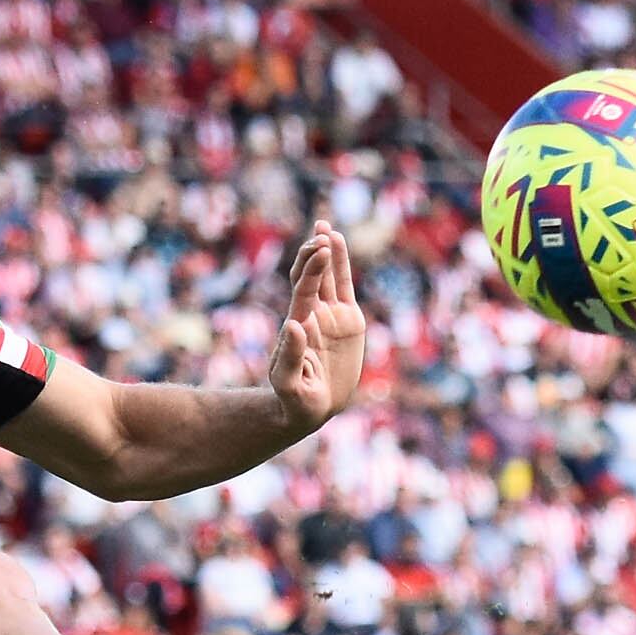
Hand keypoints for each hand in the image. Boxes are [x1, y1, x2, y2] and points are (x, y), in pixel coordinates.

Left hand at [269, 222, 366, 436]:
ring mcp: (330, 316)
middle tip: (321, 232)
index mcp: (299, 325)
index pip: (304, 289)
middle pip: (311, 276)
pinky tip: (337, 242)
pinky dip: (341, 266)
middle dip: (314, 253)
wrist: (310, 408)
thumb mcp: (288, 384)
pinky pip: (343, 288)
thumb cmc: (294, 400)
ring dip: (326, 251)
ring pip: (326, 276)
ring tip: (324, 226)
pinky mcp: (347, 323)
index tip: (321, 249)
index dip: (311, 269)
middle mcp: (312, 314)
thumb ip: (289, 356)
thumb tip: (294, 324)